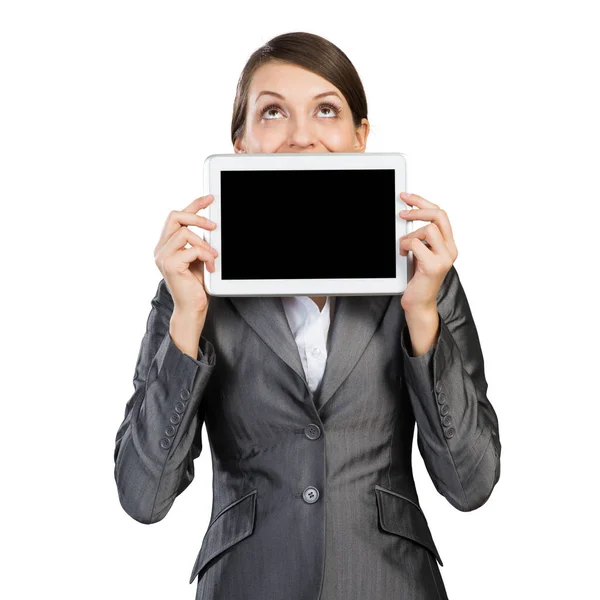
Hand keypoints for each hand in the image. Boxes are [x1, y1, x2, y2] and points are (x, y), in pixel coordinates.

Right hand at [154, 194, 218, 315]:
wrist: (192, 308)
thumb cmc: (196, 285)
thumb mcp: (198, 257)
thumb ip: (198, 241)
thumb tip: (211, 223)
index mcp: (166, 244)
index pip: (177, 216)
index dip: (194, 205)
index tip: (210, 198)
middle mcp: (160, 248)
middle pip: (175, 216)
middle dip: (198, 217)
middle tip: (214, 226)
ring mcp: (162, 256)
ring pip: (185, 233)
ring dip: (205, 244)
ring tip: (213, 257)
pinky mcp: (170, 264)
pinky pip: (192, 249)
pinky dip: (206, 256)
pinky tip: (211, 267)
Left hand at [398, 192, 457, 312]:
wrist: (419, 303)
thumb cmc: (418, 278)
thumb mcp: (421, 252)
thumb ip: (421, 237)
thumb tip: (407, 214)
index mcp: (449, 244)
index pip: (440, 214)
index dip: (422, 202)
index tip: (407, 197)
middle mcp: (451, 249)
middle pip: (439, 215)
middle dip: (418, 209)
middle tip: (402, 212)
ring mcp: (444, 258)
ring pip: (427, 229)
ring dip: (410, 235)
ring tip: (404, 247)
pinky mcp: (433, 266)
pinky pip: (415, 244)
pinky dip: (404, 246)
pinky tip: (402, 255)